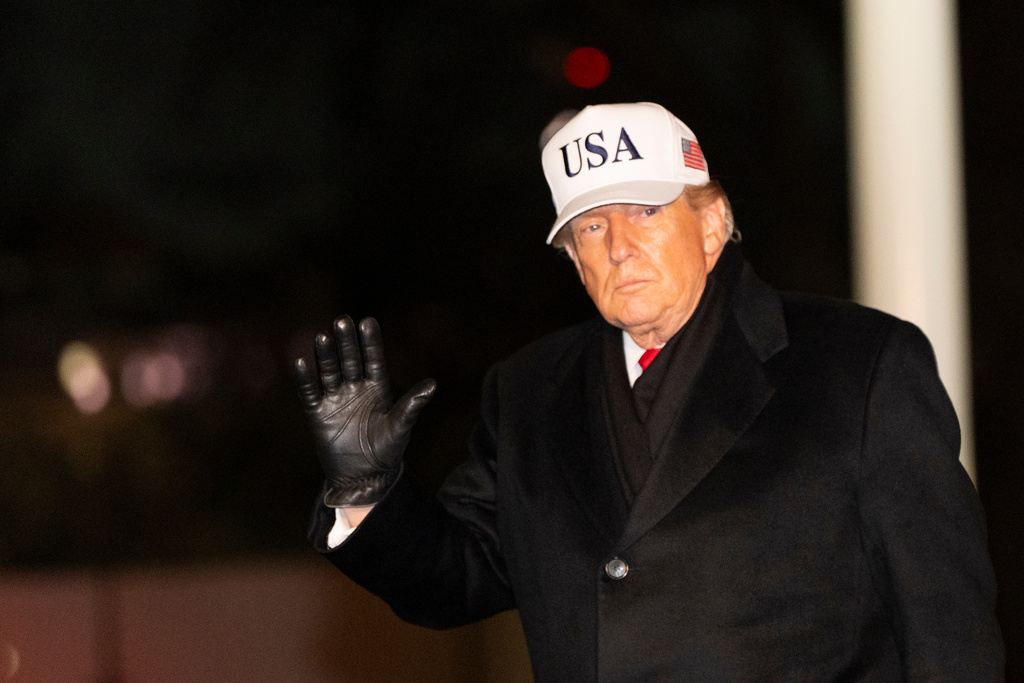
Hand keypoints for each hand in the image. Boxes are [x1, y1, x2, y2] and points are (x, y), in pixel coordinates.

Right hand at [294, 315, 435, 506]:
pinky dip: (305, 379)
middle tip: (342, 320)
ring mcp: (336, 400)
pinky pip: (310, 393)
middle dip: (346, 342)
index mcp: (377, 389)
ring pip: (329, 372)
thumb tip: (432, 384)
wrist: (364, 478)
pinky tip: (301, 361)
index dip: (370, 342)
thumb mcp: (400, 427)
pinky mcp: (318, 415)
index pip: (373, 360)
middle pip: (349, 361)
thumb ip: (412, 405)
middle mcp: (356, 390)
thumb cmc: (386, 452)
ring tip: (323, 336)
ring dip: (326, 355)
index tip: (367, 321)